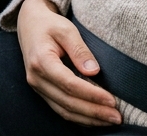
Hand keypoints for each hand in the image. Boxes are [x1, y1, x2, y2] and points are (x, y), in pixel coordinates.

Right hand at [17, 0, 120, 126]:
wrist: (29, 25)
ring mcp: (38, 87)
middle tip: (117, 117)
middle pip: (67, 102)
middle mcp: (36, 79)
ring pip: (64, 111)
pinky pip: (61, 109)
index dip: (92, 94)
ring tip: (110, 120)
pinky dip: (79, 117)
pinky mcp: (43, 92)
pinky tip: (95, 119)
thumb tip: (94, 72)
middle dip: (94, 112)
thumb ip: (80, 50)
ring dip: (88, 119)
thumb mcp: (66, 30)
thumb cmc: (49, 25)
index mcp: (41, 61)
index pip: (69, 84)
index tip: (112, 100)